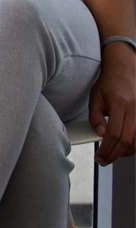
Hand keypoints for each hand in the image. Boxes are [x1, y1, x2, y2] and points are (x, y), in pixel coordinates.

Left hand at [90, 44, 135, 165]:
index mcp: (120, 104)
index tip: (99, 157)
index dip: (107, 149)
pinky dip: (135, 144)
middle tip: (104, 160)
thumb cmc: (109, 82)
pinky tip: (126, 147)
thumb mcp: (95, 98)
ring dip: (126, 152)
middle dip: (114, 154)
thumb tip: (100, 134)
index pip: (114, 134)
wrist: (126, 67)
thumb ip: (96, 117)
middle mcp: (135, 109)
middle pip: (127, 140)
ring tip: (113, 155)